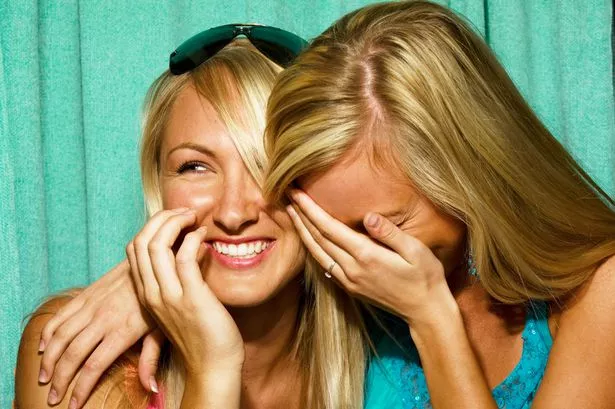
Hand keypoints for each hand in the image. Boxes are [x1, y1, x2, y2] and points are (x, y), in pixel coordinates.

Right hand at [38, 259, 163, 406]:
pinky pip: (61, 314)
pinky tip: (43, 346)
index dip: (80, 389)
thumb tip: (150, 387)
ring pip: (60, 336)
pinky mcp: (88, 293)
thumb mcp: (163, 328)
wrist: (156, 260)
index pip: (93, 366)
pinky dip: (48, 331)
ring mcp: (92, 305)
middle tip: (53, 398)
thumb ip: (152, 358)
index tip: (72, 406)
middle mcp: (103, 319)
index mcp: (122, 331)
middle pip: (71, 355)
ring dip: (48, 359)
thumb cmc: (164, 297)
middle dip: (60, 380)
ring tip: (44, 377)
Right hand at [125, 209, 244, 379]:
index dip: (152, 226)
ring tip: (194, 217)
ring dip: (175, 223)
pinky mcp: (191, 298)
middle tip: (185, 211)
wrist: (213, 366)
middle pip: (140, 242)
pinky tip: (204, 235)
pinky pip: (183, 257)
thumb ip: (179, 279)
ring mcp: (169, 296)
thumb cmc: (203, 334)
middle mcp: (152, 293)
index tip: (176, 219)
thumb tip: (190, 247)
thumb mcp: (181, 303)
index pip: (134, 249)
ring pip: (156, 245)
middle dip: (162, 218)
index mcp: (147, 294)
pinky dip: (193, 238)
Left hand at [287, 189, 453, 326]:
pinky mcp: (350, 288)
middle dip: (301, 216)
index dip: (310, 209)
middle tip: (286, 195)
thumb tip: (369, 216)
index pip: (330, 228)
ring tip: (291, 213)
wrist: (425, 311)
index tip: (297, 192)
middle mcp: (352, 269)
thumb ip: (390, 233)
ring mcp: (349, 281)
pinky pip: (324, 265)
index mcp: (366, 256)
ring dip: (302, 232)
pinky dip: (312, 249)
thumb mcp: (416, 250)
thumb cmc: (425, 276)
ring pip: (317, 253)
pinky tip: (308, 240)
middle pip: (318, 239)